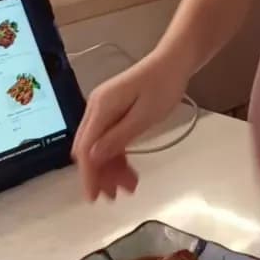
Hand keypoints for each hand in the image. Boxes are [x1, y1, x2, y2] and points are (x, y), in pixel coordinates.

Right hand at [72, 51, 188, 200]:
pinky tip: (128, 170)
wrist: (174, 62)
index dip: (88, 175)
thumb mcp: (144, 116)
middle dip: (100, 174)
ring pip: (99, 146)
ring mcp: (104, 109)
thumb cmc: (163, 86)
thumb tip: (92, 158)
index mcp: (101, 108)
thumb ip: (118, 138)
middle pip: (89, 149)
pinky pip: (109, 139)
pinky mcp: (114, 111)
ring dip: (110, 168)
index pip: (85, 148)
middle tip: (115, 196)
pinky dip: (116, 156)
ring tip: (128, 187)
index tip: (93, 197)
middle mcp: (97, 108)